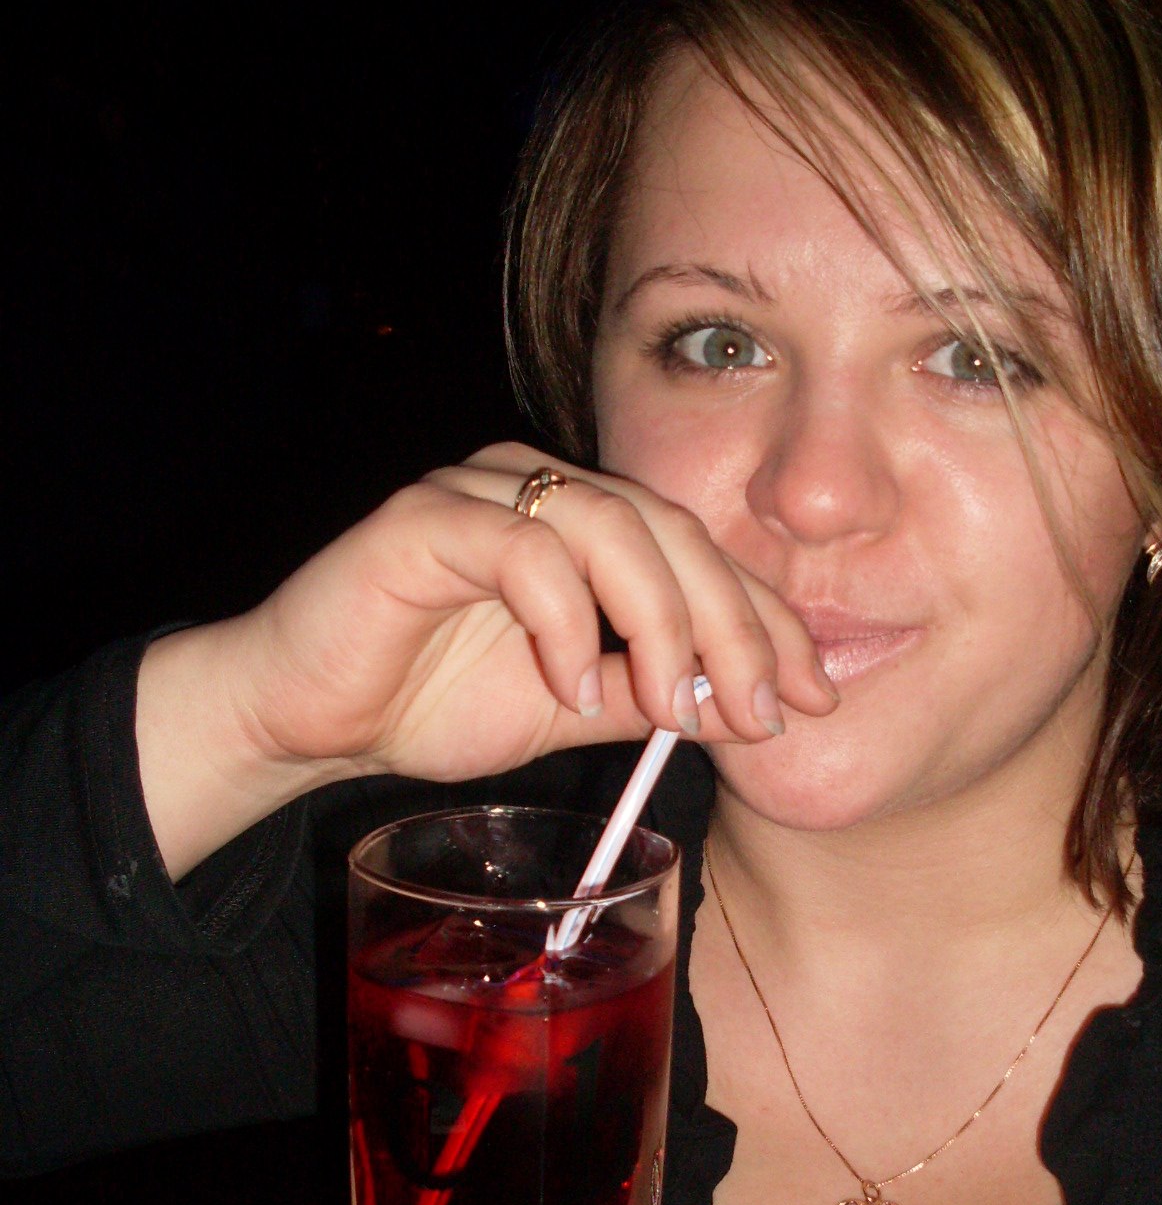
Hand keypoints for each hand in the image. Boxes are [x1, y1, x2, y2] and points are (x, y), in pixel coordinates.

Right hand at [137, 444, 837, 876]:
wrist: (303, 717)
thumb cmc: (427, 701)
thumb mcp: (569, 705)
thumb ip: (650, 695)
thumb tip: (749, 709)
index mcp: (585, 522)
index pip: (703, 556)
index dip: (768, 622)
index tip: (815, 697)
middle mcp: (540, 487)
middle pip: (674, 531)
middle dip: (735, 626)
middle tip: (763, 709)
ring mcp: (481, 491)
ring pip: (610, 526)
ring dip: (659, 623)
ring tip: (671, 708)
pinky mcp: (423, 519)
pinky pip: (521, 549)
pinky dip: (563, 621)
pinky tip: (570, 685)